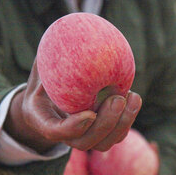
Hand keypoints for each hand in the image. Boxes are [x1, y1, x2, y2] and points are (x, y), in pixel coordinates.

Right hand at [5, 60, 142, 152]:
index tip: (89, 112)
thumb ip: (49, 56)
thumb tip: (61, 31)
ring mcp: (84, 137)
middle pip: (85, 142)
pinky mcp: (100, 134)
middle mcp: (65, 135)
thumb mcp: (41, 65)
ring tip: (132, 97)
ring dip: (122, 123)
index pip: (56, 132)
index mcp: (44, 121)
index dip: (73, 127)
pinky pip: (117, 134)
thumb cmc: (45, 78)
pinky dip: (127, 119)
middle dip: (105, 124)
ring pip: (104, 143)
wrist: (49, 99)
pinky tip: (133, 97)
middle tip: (117, 99)